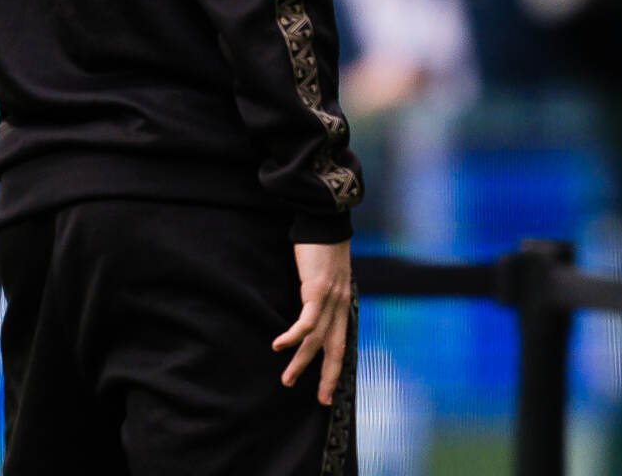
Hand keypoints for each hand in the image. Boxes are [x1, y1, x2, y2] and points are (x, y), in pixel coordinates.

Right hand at [272, 241, 352, 404]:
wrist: (325, 220)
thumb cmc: (322, 246)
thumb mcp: (326, 275)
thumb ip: (321, 295)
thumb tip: (310, 309)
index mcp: (342, 303)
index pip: (342, 342)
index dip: (336, 368)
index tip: (329, 391)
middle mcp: (340, 305)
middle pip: (336, 349)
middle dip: (327, 377)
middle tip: (320, 400)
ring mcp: (331, 299)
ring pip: (317, 341)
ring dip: (301, 362)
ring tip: (286, 380)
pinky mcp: (317, 290)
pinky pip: (306, 321)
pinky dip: (293, 337)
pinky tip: (279, 347)